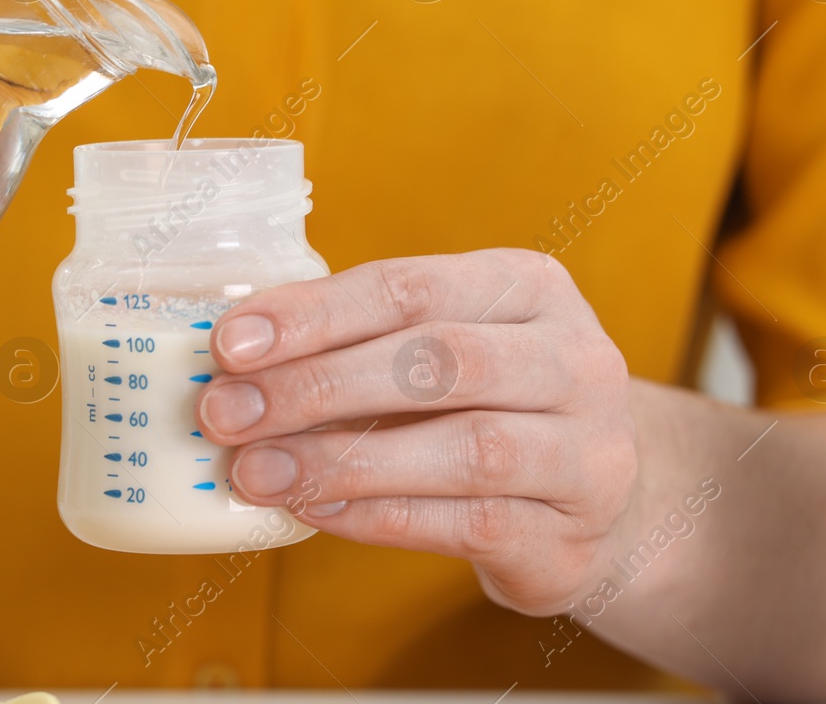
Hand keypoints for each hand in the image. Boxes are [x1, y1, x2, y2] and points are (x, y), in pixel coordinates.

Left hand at [195, 248, 637, 614]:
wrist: (598, 505)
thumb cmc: (490, 405)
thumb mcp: (444, 346)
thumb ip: (360, 341)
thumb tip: (232, 362)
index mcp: (531, 287)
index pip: (410, 287)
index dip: (314, 315)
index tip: (229, 344)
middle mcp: (575, 361)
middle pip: (439, 361)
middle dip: (318, 385)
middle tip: (227, 413)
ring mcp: (587, 453)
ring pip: (464, 448)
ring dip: (343, 460)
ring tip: (257, 472)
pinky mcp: (571, 538)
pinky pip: (468, 525)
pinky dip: (379, 517)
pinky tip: (313, 511)